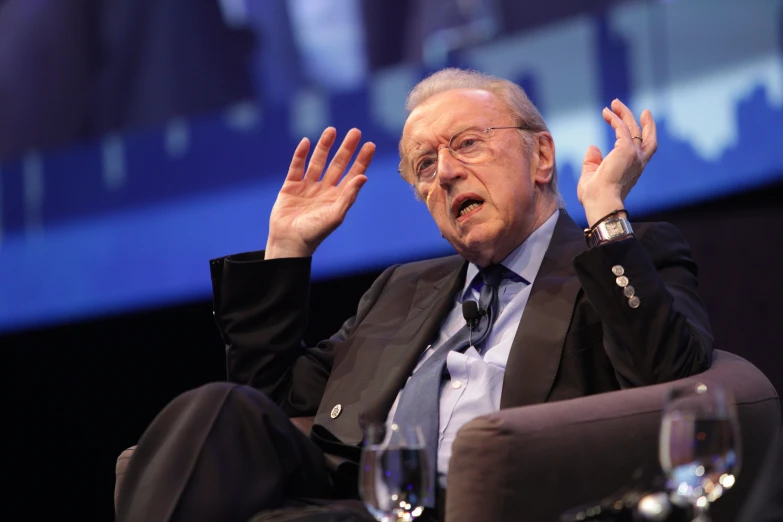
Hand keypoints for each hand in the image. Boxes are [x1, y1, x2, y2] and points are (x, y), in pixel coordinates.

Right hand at [265, 127, 375, 258]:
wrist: (289, 242)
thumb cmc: (315, 233)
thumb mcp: (335, 215)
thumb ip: (349, 196)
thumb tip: (364, 177)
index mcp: (338, 198)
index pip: (353, 174)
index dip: (361, 160)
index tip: (370, 145)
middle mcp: (325, 190)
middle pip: (338, 164)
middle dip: (346, 149)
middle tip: (355, 132)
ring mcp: (307, 187)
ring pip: (318, 162)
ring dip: (324, 146)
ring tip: (332, 130)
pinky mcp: (290, 187)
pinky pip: (296, 167)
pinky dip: (300, 155)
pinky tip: (306, 142)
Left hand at [578, 99, 657, 226]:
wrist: (600, 203)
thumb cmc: (595, 196)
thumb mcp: (591, 175)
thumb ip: (592, 161)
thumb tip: (593, 147)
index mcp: (633, 169)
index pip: (642, 149)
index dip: (642, 136)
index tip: (638, 125)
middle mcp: (638, 161)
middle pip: (647, 137)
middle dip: (646, 122)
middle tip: (642, 111)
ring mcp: (634, 155)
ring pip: (633, 128)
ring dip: (624, 114)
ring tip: (614, 104)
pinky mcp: (626, 150)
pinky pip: (621, 128)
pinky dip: (614, 119)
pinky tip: (606, 113)